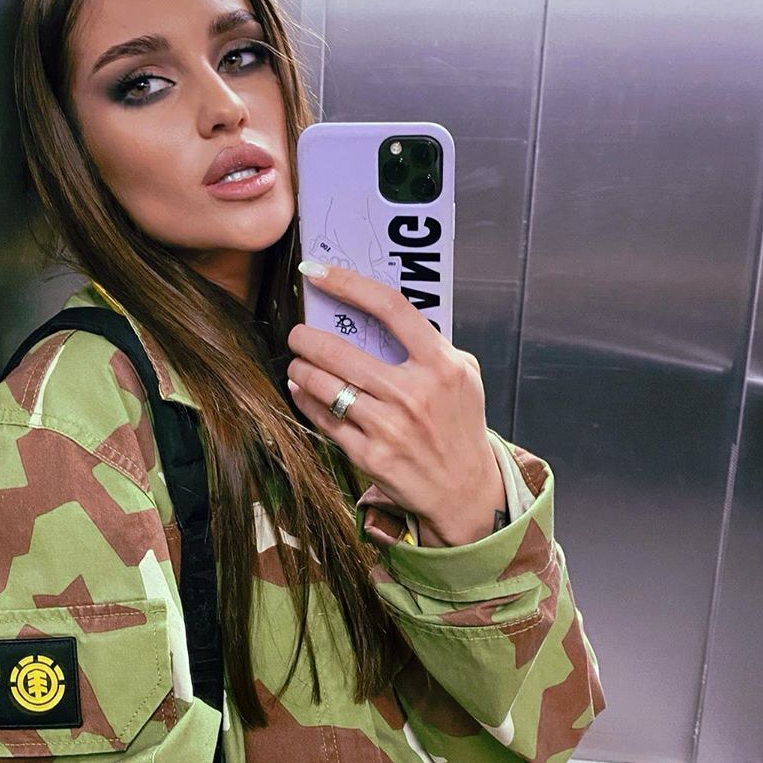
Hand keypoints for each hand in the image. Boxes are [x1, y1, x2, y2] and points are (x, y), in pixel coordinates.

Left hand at [286, 260, 504, 543]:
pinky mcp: (370, 455)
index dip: (348, 283)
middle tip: (297, 334)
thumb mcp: (463, 376)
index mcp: (441, 365)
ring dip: (301, 369)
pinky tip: (301, 391)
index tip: (317, 272)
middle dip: (306, 338)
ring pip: (324, 385)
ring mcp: (390, 427)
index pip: (391, 307)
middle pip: (341, 350)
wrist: (465, 490)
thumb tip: (382, 313)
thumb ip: (431, 344)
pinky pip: (323, 419)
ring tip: (298, 364)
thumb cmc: (460, 425)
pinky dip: (305, 401)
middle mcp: (414, 393)